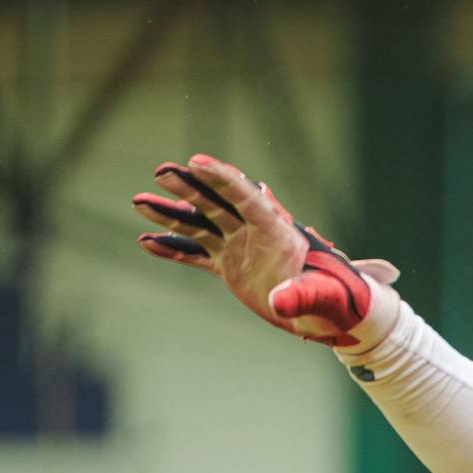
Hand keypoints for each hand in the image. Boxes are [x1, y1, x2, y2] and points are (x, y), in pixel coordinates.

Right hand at [132, 153, 399, 346]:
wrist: (326, 311)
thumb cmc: (333, 298)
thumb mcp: (321, 296)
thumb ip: (301, 296)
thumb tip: (280, 304)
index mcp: (278, 230)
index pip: (246, 197)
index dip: (223, 179)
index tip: (197, 162)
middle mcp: (254, 232)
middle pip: (217, 204)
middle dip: (189, 187)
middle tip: (162, 172)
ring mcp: (239, 247)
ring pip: (199, 225)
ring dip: (170, 214)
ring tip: (140, 202)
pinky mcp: (230, 266)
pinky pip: (196, 255)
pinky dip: (173, 249)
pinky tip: (146, 241)